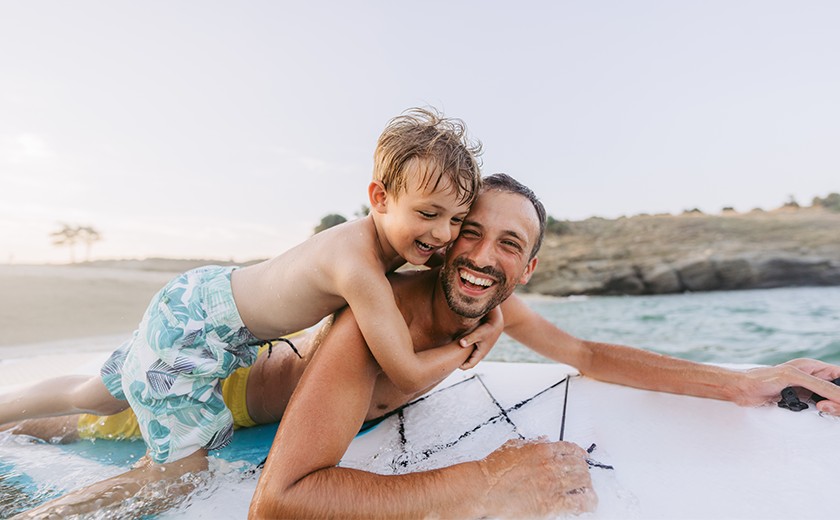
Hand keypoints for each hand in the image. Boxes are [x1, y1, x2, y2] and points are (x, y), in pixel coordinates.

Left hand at [458, 306, 503, 369]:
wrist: (496, 324)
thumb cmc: (487, 329)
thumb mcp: (478, 333)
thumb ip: (469, 338)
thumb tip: (461, 343)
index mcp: (480, 353)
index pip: (471, 364)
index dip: (462, 366)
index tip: (455, 365)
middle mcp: (481, 354)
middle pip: (470, 362)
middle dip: (462, 363)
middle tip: (453, 362)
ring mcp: (481, 350)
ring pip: (471, 357)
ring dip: (465, 358)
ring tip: (455, 357)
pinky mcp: (480, 346)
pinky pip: (473, 352)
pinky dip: (467, 353)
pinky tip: (461, 349)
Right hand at [475, 438, 596, 518]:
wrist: (485, 488)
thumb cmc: (494, 470)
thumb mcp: (513, 447)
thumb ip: (531, 443)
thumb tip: (543, 440)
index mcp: (542, 450)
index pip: (570, 449)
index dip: (579, 453)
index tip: (582, 456)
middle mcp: (550, 466)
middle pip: (579, 466)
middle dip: (583, 469)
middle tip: (583, 474)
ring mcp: (552, 485)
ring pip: (583, 482)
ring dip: (587, 484)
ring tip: (587, 488)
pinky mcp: (551, 504)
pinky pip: (579, 503)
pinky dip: (588, 502)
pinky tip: (590, 502)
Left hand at [737, 358, 839, 413]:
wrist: (742, 390)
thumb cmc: (762, 377)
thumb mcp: (793, 376)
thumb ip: (818, 385)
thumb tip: (839, 394)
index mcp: (812, 367)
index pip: (839, 375)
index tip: (839, 397)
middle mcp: (811, 378)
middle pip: (835, 390)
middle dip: (836, 399)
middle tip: (826, 405)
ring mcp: (806, 390)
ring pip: (828, 400)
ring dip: (829, 406)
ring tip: (821, 407)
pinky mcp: (798, 402)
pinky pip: (816, 408)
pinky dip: (818, 412)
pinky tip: (814, 411)